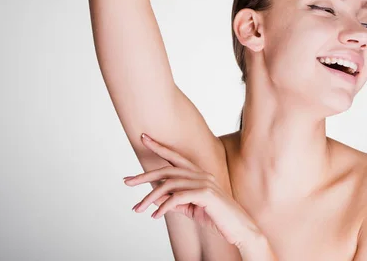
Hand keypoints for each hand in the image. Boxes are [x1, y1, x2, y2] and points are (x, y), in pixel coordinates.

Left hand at [123, 133, 266, 254]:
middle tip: (127, 182)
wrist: (239, 228)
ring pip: (169, 185)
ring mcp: (205, 183)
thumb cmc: (217, 218)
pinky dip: (164, 207)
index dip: (160, 147)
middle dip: (145, 175)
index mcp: (200, 174)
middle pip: (168, 169)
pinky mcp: (206, 195)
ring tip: (138, 209)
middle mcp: (202, 174)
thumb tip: (154, 198)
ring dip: (150, 198)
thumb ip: (174, 201)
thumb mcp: (191, 208)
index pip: (176, 157)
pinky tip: (155, 216)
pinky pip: (178, 198)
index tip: (144, 138)